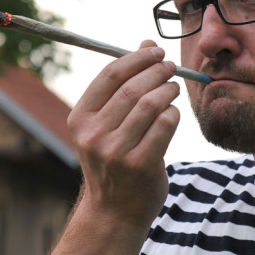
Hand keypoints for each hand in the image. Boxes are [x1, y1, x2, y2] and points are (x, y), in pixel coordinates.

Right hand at [68, 40, 180, 228]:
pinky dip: (173, 114)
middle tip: (170, 66)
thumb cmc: (113, 160)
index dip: (136, 57)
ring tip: (174, 88)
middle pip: (132, 87)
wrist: (114, 211)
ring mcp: (116, 151)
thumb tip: (147, 43)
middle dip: (157, 71)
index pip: (110, 75)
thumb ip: (123, 86)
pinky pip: (165, 126)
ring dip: (168, 90)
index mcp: (80, 119)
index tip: (155, 50)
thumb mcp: (106, 125)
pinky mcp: (140, 164)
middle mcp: (94, 134)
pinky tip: (173, 114)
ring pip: (151, 104)